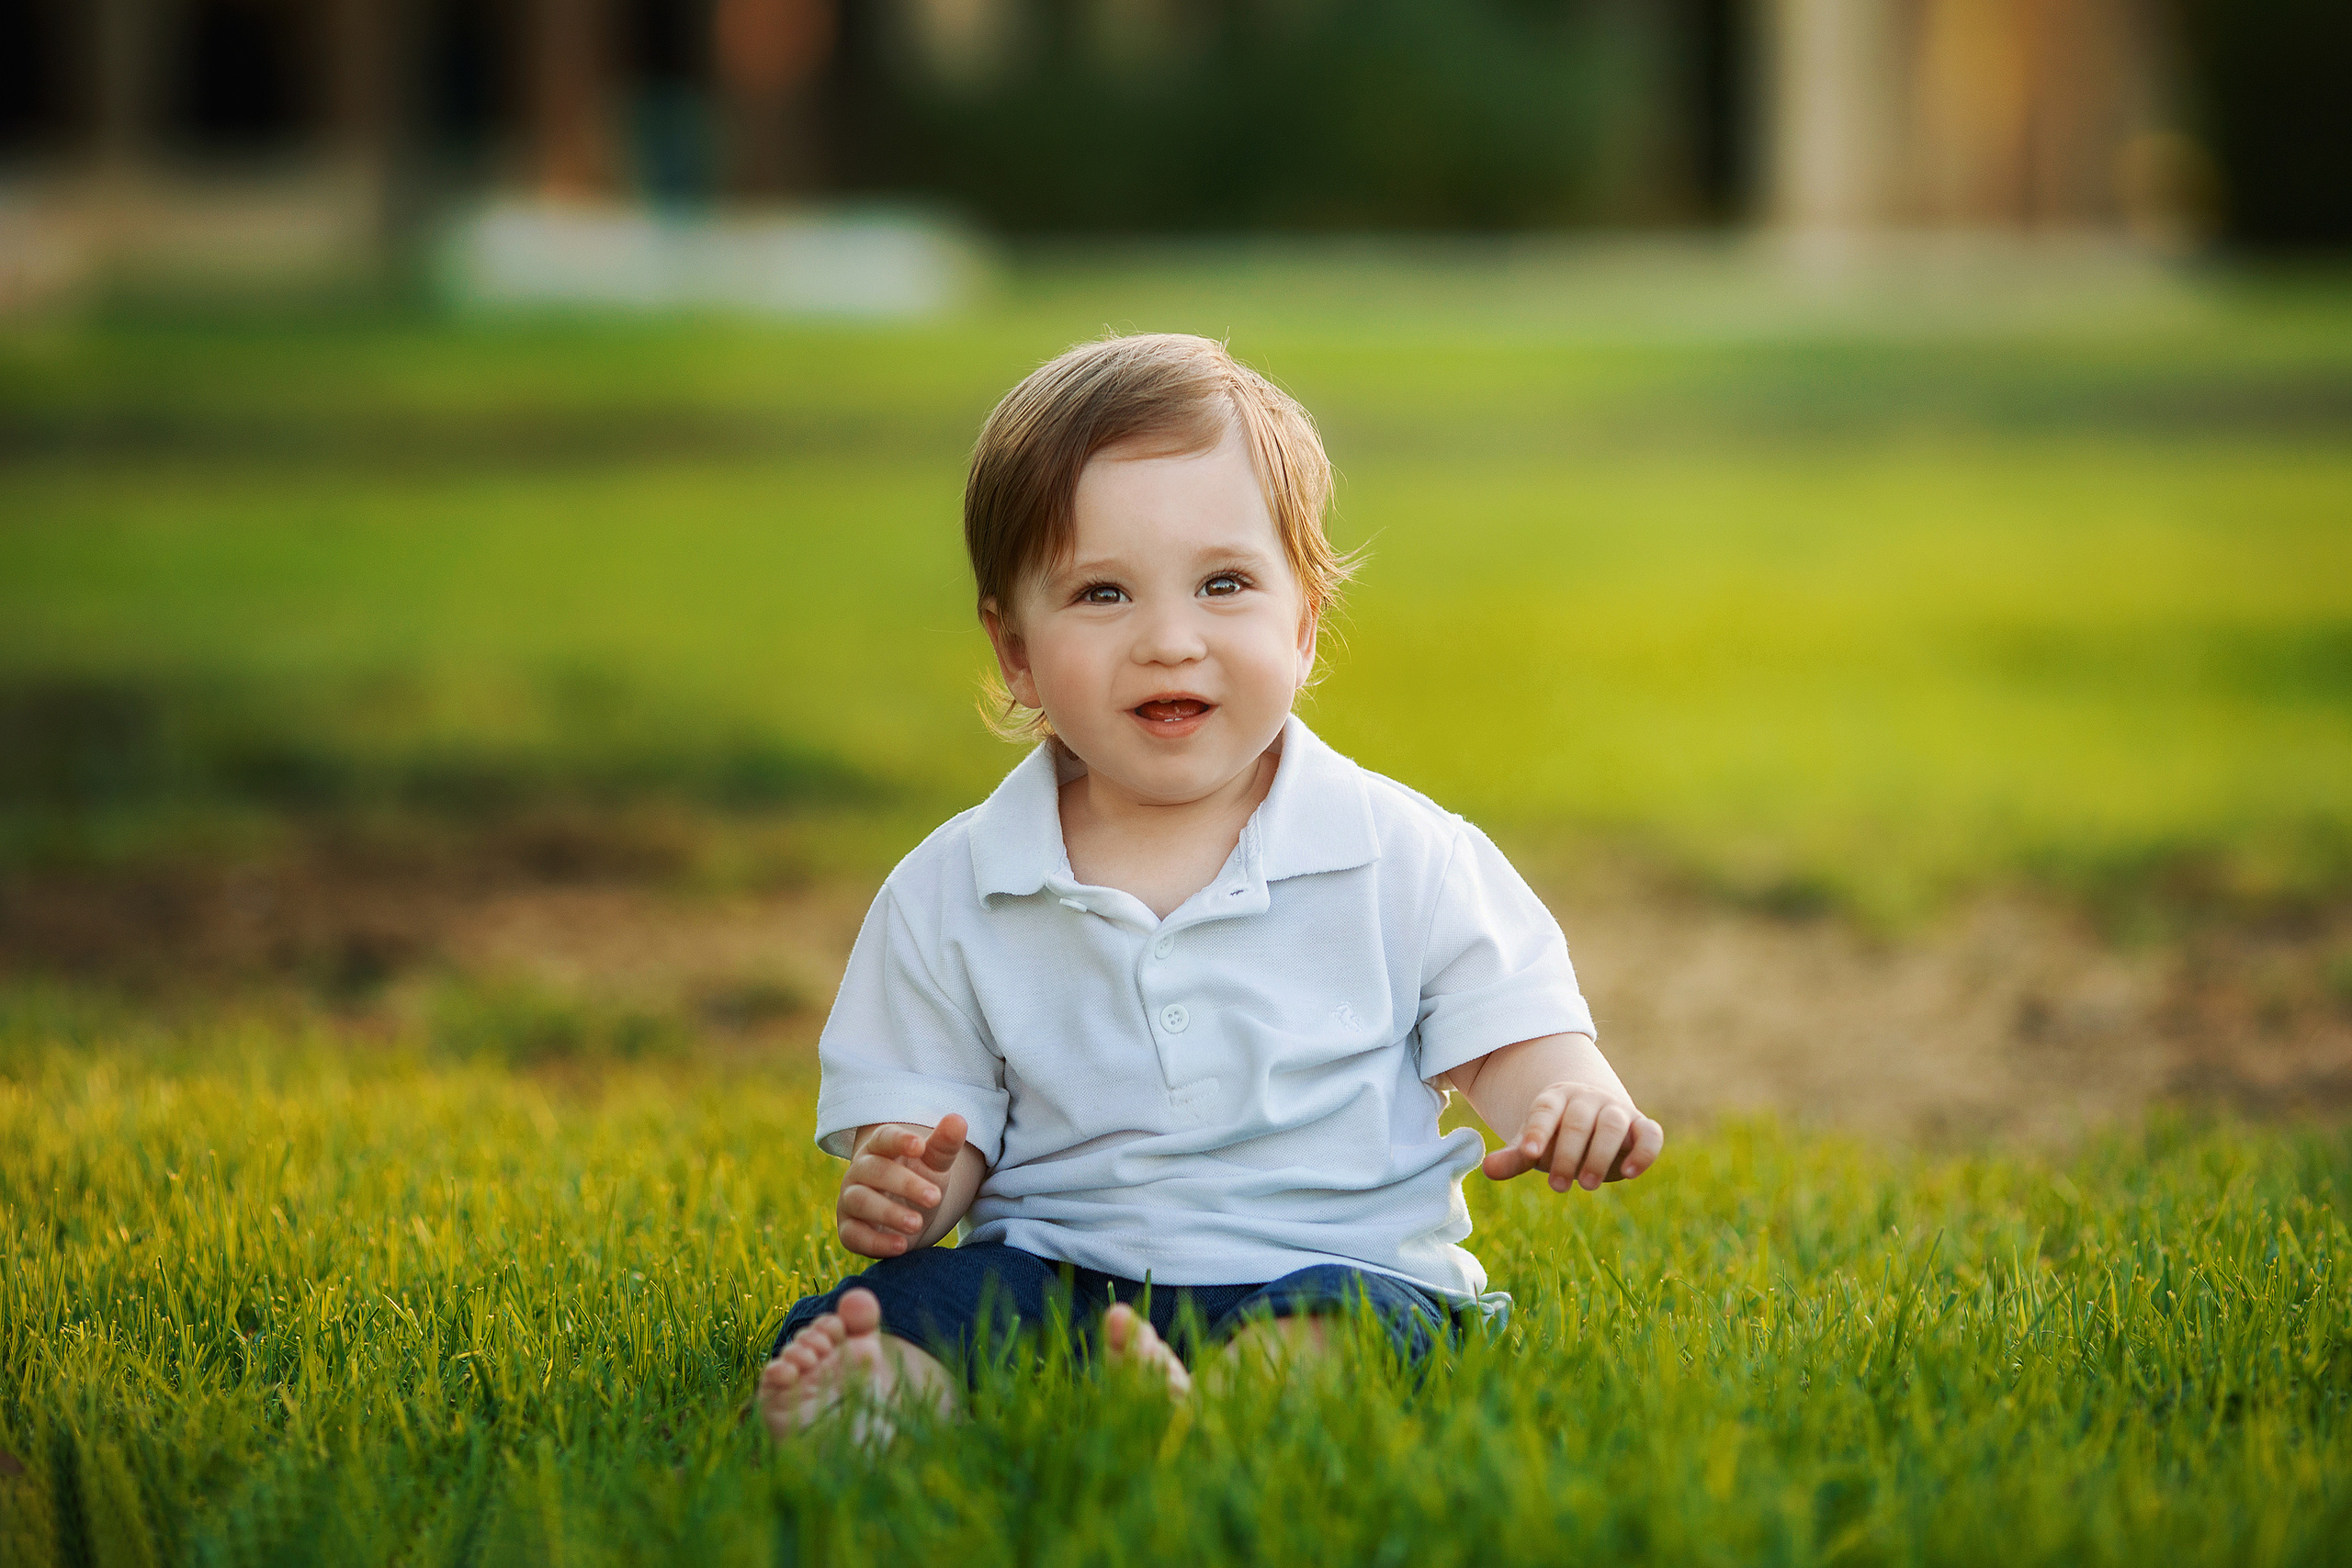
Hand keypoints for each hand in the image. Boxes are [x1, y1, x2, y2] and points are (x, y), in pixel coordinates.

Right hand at [837, 1114, 967, 1257]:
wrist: (908, 1217)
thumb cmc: (919, 1182)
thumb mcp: (935, 1165)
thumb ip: (944, 1145)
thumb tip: (958, 1120)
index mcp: (879, 1148)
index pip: (883, 1138)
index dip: (899, 1140)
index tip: (920, 1146)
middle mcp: (859, 1171)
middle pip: (875, 1170)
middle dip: (905, 1183)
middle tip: (935, 1197)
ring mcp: (850, 1200)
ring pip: (861, 1201)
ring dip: (889, 1213)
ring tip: (918, 1223)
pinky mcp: (848, 1230)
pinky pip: (853, 1235)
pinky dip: (876, 1242)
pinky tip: (901, 1247)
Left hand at [1480, 1082, 1662, 1191]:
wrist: (1594, 1125)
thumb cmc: (1558, 1140)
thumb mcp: (1536, 1147)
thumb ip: (1516, 1157)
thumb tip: (1488, 1169)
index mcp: (1556, 1098)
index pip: (1545, 1110)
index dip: (1537, 1131)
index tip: (1528, 1155)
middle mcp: (1587, 1099)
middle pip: (1578, 1121)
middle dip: (1567, 1155)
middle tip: (1557, 1187)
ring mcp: (1617, 1110)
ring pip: (1612, 1124)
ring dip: (1599, 1155)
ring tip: (1587, 1185)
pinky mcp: (1642, 1127)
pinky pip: (1650, 1134)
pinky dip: (1644, 1152)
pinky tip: (1630, 1174)